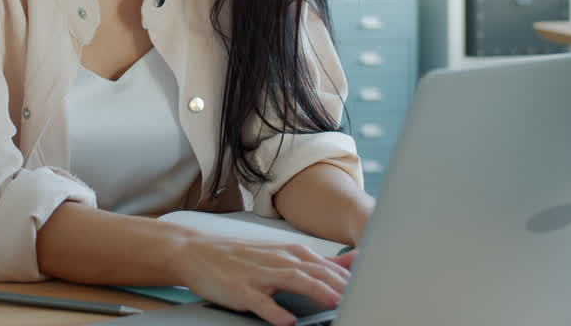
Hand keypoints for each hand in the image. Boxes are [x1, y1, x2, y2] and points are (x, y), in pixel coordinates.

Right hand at [172, 236, 354, 324]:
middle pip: (316, 271)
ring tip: (335, 303)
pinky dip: (274, 311)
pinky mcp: (240, 289)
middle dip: (341, 286)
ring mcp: (259, 274)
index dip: (352, 281)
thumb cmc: (242, 257)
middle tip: (364, 299)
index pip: (329, 267)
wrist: (196, 251)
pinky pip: (260, 301)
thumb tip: (356, 261)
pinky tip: (287, 321)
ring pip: (293, 280)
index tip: (374, 291)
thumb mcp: (282, 254)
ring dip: (315, 291)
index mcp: (292, 252)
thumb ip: (320, 262)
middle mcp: (278, 259)